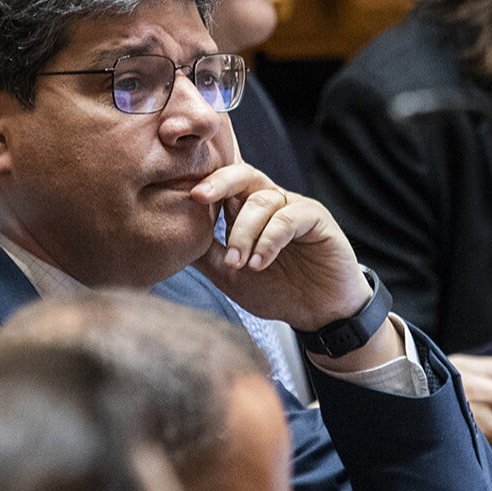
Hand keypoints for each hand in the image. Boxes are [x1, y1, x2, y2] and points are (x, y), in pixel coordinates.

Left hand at [190, 163, 369, 332]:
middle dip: (218, 182)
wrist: (320, 315)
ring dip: (243, 232)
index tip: (181, 196)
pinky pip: (289, 217)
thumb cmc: (278, 291)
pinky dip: (269, 239)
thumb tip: (171, 238)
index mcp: (247, 211)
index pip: (223, 185)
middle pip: (243, 175)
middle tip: (198, 197)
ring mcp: (294, 208)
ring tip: (237, 263)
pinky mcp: (317, 218)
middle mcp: (270, 203)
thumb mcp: (230, 276)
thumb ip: (206, 254)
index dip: (202, 185)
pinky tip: (260, 263)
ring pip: (262, 200)